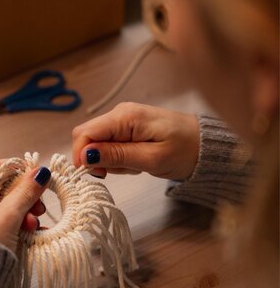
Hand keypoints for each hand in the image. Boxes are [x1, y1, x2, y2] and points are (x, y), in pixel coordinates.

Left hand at [0, 160, 50, 251]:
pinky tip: (21, 233)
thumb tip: (40, 172)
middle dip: (20, 201)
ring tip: (31, 228)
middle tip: (38, 212)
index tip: (39, 184)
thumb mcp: (8, 216)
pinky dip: (2, 223)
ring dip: (15, 214)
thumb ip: (25, 192)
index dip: (21, 175)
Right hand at [72, 102, 199, 179]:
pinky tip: (137, 159)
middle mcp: (120, 113)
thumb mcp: (152, 159)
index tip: (95, 174)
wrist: (207, 145)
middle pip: (88, 137)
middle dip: (96, 158)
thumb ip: (117, 156)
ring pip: (98, 143)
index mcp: (125, 117)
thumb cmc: (186, 150)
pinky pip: (110, 144)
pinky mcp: (127, 127)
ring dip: (110, 160)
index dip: (81, 155)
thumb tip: (85, 156)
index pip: (84, 133)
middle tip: (120, 171)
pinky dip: (118, 157)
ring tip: (136, 165)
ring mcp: (123, 119)